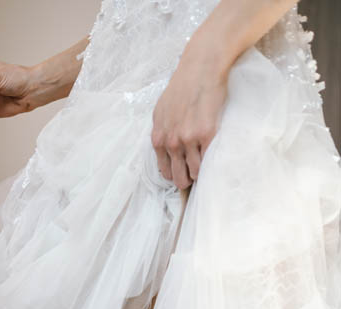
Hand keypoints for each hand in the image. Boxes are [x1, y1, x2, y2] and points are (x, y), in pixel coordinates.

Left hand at [151, 52, 227, 189]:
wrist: (200, 67)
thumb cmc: (183, 86)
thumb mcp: (162, 111)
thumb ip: (162, 131)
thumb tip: (165, 149)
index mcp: (158, 138)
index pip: (164, 170)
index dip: (174, 174)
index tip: (182, 173)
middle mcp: (171, 142)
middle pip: (178, 177)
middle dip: (186, 179)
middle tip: (194, 175)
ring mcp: (188, 140)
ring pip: (194, 172)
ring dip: (199, 173)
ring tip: (205, 167)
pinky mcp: (206, 134)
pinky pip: (207, 160)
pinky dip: (210, 163)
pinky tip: (212, 158)